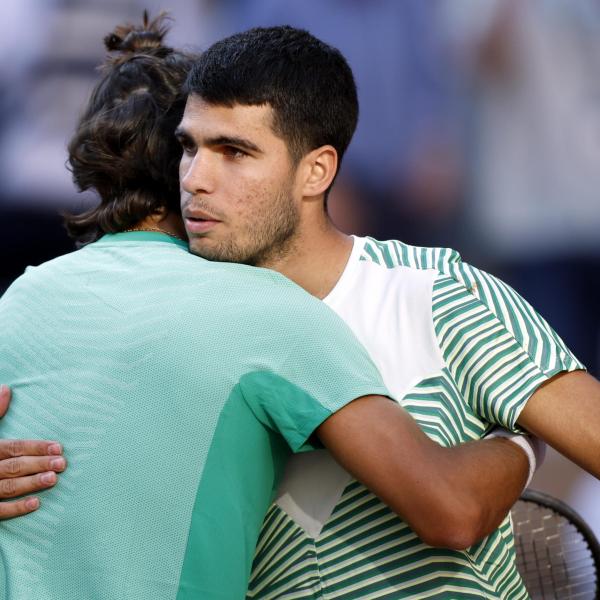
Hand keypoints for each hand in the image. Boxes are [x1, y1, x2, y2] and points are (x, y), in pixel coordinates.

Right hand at [0, 385, 66, 519]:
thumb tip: (7, 388)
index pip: (13, 448)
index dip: (36, 447)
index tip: (58, 447)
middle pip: (13, 467)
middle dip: (39, 464)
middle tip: (62, 463)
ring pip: (7, 487)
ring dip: (31, 483)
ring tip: (53, 479)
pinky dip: (16, 508)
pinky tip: (36, 503)